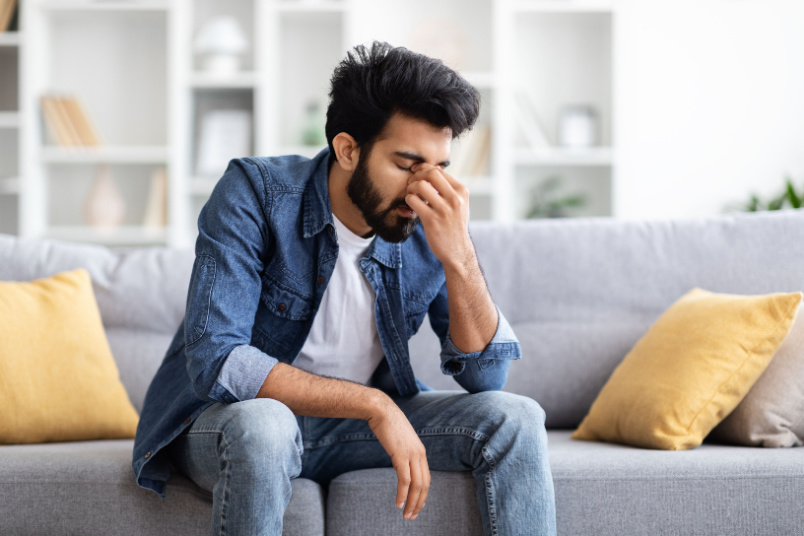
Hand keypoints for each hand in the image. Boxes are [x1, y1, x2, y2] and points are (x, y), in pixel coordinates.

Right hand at [366, 396, 429, 519]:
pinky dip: (402, 494)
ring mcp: (411, 454)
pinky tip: (398, 503)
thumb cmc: (388, 424)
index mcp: (420, 452)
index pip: (426, 479)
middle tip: (412, 516)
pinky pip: (404, 480)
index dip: (422, 495)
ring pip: (416, 485)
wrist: (381, 410)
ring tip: (406, 515)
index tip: (416, 506)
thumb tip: (400, 462)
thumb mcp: (399, 440)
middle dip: (419, 503)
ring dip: (412, 502)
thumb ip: (403, 452)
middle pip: (424, 485)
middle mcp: (420, 454)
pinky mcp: (401, 455)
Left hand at [405, 164, 472, 269]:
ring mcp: (444, 210)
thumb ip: (448, 189)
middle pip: (430, 174)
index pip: (439, 171)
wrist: (457, 250)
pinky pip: (413, 201)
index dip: (423, 169)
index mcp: (462, 191)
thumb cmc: (454, 225)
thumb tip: (430, 170)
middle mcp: (455, 199)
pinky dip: (409, 200)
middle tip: (412, 183)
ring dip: (411, 188)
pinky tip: (411, 205)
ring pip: (421, 185)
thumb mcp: (459, 204)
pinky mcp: (432, 220)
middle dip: (417, 176)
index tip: (416, 174)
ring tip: (411, 195)